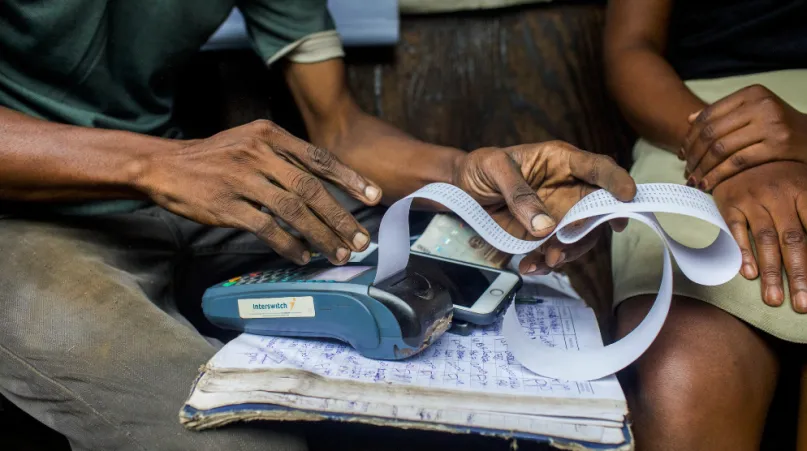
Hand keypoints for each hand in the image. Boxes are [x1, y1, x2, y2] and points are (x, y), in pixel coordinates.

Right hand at [137, 120, 381, 264]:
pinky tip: (303, 256)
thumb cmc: (215, 157)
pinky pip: (267, 228)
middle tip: (359, 239)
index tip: (373, 197)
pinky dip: (289, 244)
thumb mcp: (250, 142)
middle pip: (311, 188)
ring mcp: (242, 178)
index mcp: (270, 134)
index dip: (350, 178)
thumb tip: (325, 187)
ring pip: (294, 211)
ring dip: (321, 235)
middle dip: (340, 217)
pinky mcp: (227, 205)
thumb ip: (284, 158)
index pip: (319, 158)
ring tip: (338, 253)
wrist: (164, 166)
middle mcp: (258, 153)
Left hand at [451, 141, 636, 274]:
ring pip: (582, 236)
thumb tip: (545, 225)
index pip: (597, 167)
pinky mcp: (545, 235)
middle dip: (589, 230)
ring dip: (569, 252)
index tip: (627, 196)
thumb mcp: (493, 168)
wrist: (460, 189)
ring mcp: (560, 213)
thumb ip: (518, 192)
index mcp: (561, 161)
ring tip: (546, 262)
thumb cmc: (480, 168)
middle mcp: (569, 187)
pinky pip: (558, 251)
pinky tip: (531, 267)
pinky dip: (548, 263)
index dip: (616, 180)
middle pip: (597, 209)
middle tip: (564, 247)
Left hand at [682, 84, 806, 189]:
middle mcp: (761, 105)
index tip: (681, 153)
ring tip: (694, 180)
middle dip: (693, 155)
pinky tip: (708, 185)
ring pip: (720, 149)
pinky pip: (737, 163)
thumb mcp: (756, 112)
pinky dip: (717, 175)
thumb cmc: (780, 128)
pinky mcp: (778, 145)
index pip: (708, 115)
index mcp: (751, 93)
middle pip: (711, 133)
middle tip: (686, 170)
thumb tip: (689, 120)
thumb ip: (725, 114)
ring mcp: (771, 124)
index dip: (690, 137)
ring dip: (702, 168)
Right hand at [711, 161, 806, 312]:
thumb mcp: (804, 185)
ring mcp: (753, 199)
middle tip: (802, 304)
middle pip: (793, 240)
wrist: (738, 149)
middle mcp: (780, 195)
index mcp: (804, 190)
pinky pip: (736, 230)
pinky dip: (743, 252)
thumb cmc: (779, 172)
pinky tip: (748, 274)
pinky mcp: (730, 202)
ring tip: (774, 300)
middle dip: (800, 275)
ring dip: (771, 273)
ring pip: (765, 240)